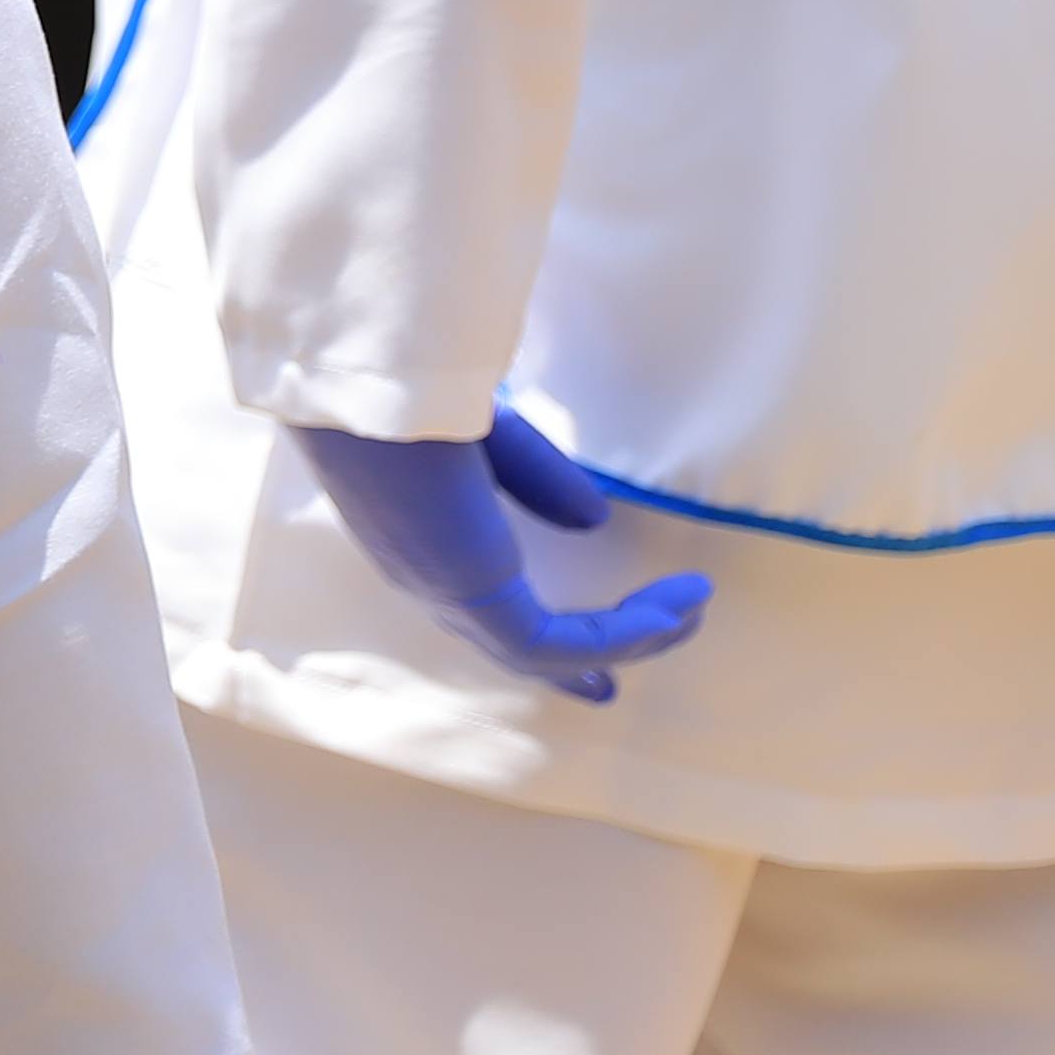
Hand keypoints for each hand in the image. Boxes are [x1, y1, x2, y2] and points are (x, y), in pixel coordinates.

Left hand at [292, 412, 709, 700]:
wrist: (365, 371)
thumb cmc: (409, 381)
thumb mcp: (485, 432)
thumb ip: (534, 477)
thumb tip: (592, 521)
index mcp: (412, 532)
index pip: (473, 603)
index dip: (535, 631)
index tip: (585, 658)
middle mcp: (421, 574)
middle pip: (506, 646)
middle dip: (570, 667)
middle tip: (614, 684)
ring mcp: (442, 590)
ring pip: (542, 653)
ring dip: (626, 638)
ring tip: (689, 612)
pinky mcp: (470, 594)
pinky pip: (556, 645)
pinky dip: (623, 634)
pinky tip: (673, 606)